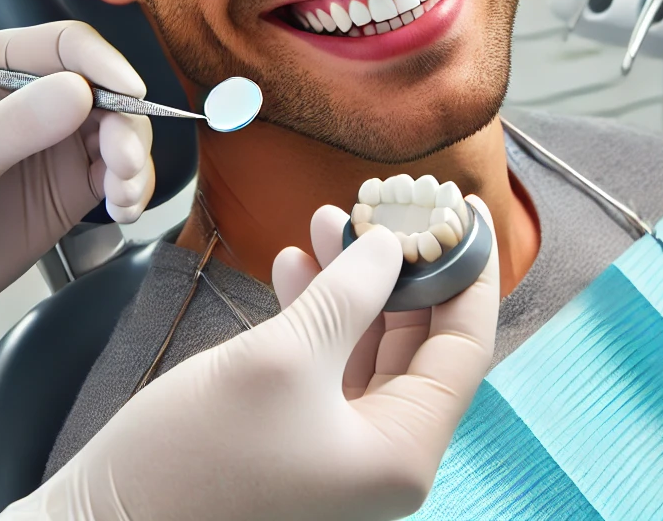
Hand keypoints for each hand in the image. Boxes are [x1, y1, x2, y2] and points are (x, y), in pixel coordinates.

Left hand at [0, 22, 153, 315]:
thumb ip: (15, 124)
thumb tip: (79, 91)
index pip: (60, 45)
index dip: (101, 62)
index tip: (130, 90)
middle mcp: (29, 100)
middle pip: (104, 89)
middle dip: (124, 125)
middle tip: (124, 160)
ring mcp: (54, 141)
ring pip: (120, 130)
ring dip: (133, 161)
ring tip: (124, 193)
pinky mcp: (73, 182)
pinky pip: (120, 173)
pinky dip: (134, 189)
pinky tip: (124, 207)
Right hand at [2, 197, 498, 520]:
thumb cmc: (192, 457)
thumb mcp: (284, 357)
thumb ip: (349, 294)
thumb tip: (391, 244)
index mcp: (402, 451)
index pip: (464, 344)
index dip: (469, 268)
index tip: (465, 206)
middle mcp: (383, 453)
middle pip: (420, 338)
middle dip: (402, 265)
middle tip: (390, 206)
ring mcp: (343, 446)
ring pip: (370, 341)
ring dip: (352, 278)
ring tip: (327, 219)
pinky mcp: (302, 435)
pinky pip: (331, 358)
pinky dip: (318, 309)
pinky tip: (292, 265)